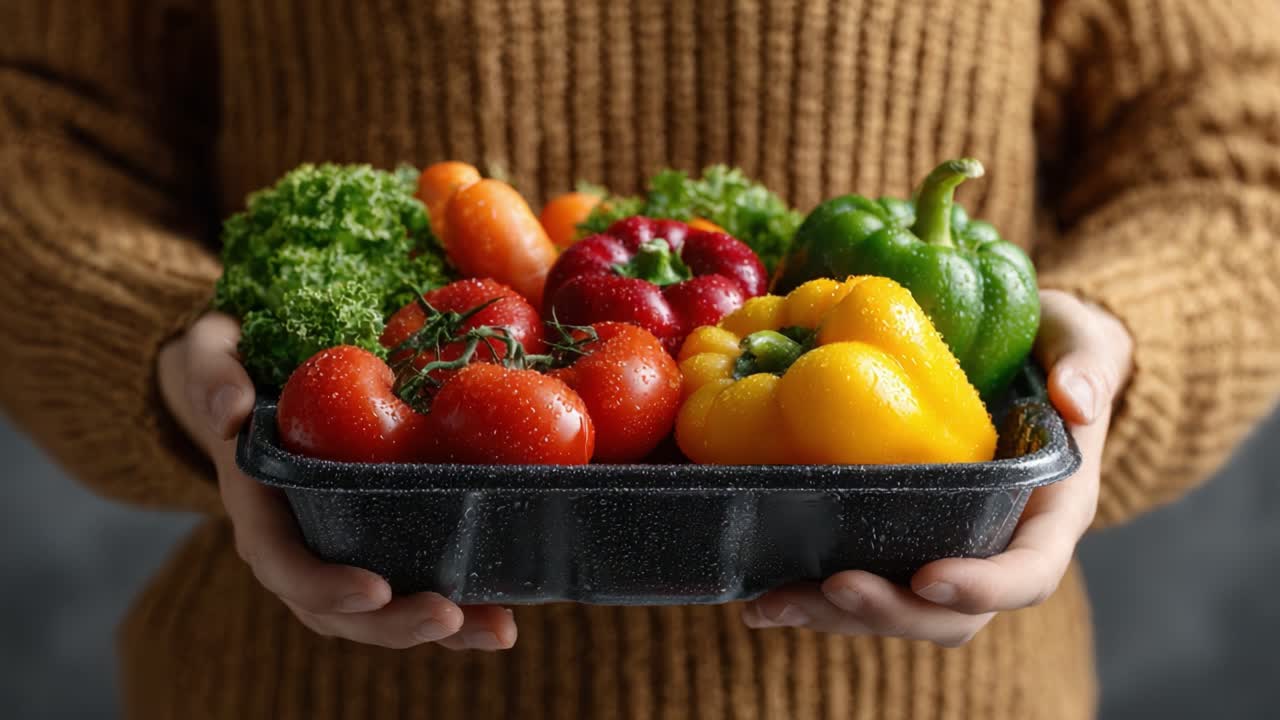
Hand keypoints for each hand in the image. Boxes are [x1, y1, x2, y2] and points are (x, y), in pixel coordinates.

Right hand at [157, 312, 516, 650]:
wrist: (250, 382)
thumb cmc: (234, 366)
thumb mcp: (211, 355)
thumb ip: (211, 376)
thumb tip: (230, 413)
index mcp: (257, 509)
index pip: (282, 564)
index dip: (324, 585)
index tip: (375, 588)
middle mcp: (297, 545)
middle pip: (339, 610)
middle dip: (395, 624)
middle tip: (451, 617)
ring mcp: (337, 551)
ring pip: (380, 613)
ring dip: (437, 629)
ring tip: (496, 631)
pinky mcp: (377, 544)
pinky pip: (410, 587)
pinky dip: (454, 608)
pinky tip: (503, 614)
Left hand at [741, 290, 1132, 646]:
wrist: (1021, 359)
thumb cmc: (1056, 350)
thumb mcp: (1084, 339)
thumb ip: (1089, 362)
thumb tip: (1077, 401)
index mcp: (1049, 515)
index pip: (1029, 574)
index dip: (983, 587)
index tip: (929, 577)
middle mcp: (995, 547)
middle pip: (949, 614)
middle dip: (890, 612)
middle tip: (832, 587)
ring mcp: (942, 549)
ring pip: (895, 611)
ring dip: (832, 616)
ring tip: (769, 605)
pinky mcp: (895, 540)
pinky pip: (859, 585)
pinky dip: (809, 596)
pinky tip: (756, 595)